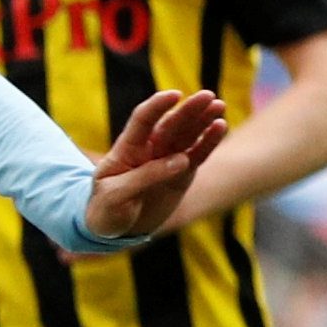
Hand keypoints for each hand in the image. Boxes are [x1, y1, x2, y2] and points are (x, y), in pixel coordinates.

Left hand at [81, 90, 226, 242]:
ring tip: (219, 106)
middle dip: (189, 110)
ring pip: (187, 135)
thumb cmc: (106, 209)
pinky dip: (209, 142)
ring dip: (202, 120)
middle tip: (208, 96)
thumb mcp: (116, 195)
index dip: (157, 106)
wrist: (115, 230)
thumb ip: (145, 176)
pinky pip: (197, 155)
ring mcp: (167, 160)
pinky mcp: (182, 174)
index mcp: (127, 148)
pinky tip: (220, 127)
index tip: (174, 95)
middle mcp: (149, 149)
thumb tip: (181, 160)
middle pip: (171, 124)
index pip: (142, 120)